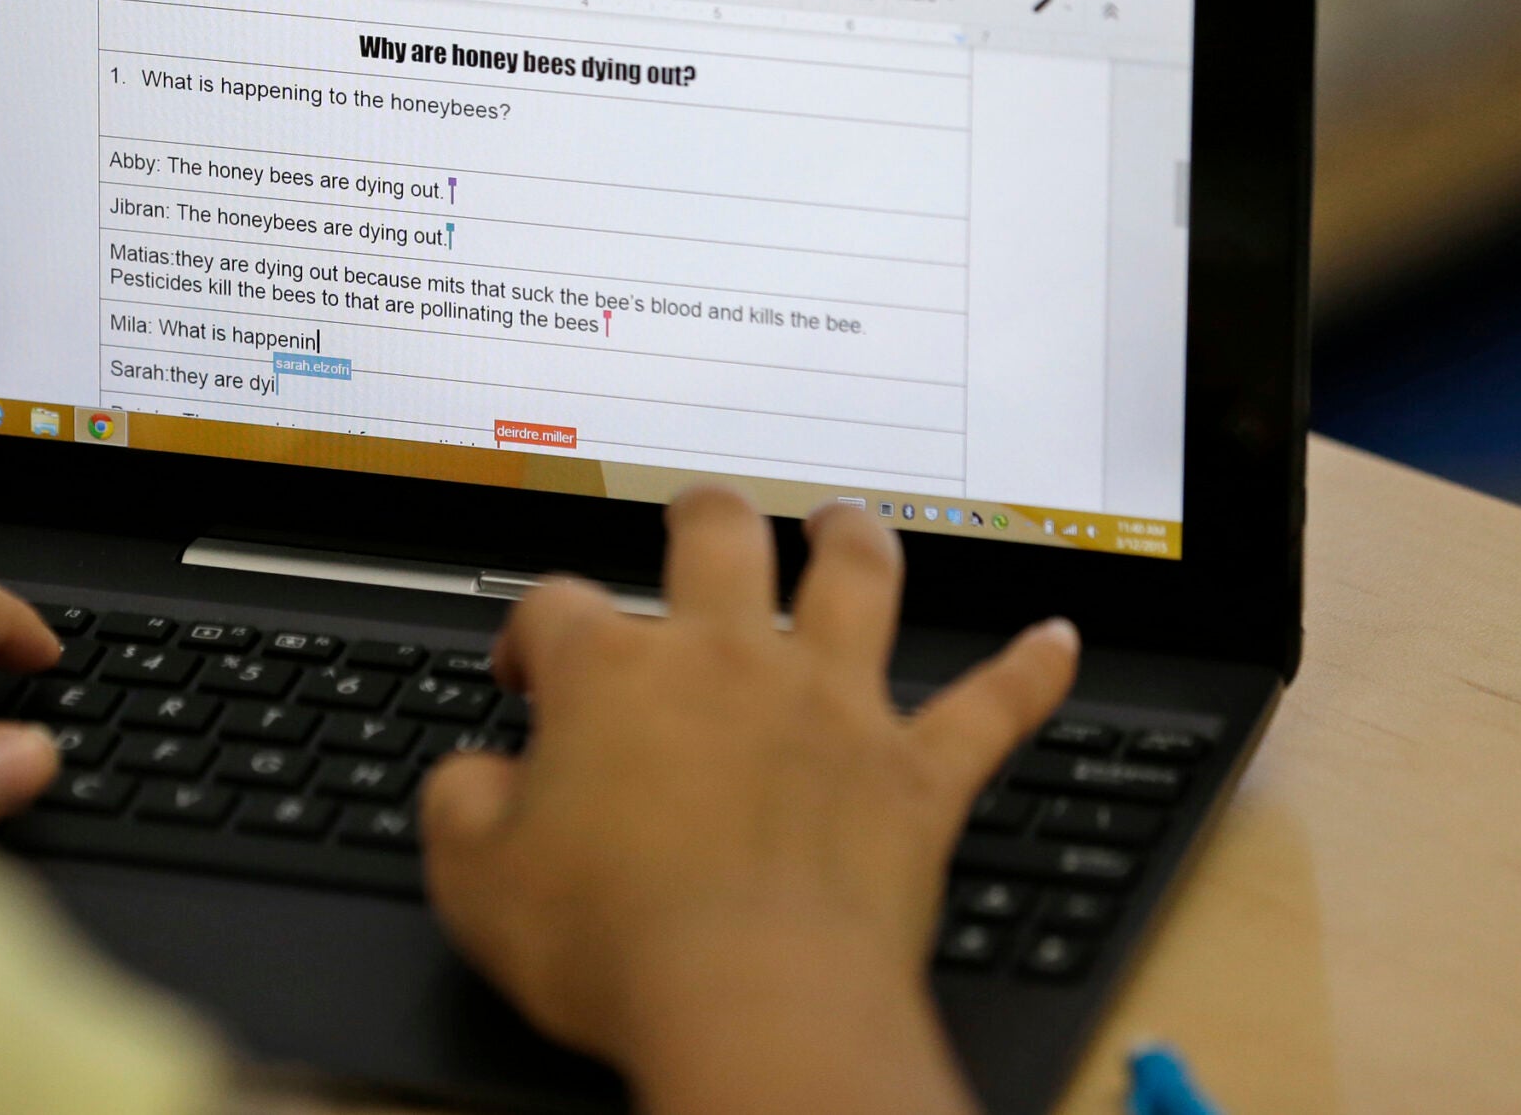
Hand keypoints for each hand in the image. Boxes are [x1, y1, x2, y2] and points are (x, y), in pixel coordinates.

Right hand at [420, 489, 1077, 1114]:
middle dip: (704, 515)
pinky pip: (989, 707)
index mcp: (612, 673)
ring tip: (847, 521)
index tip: (527, 678)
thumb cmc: (616, 944)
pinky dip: (1028, 672)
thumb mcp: (475, 878)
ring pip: (858, 580)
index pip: (557, 606)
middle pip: (719, 535)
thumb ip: (462, 803)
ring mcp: (830, 709)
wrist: (753, 1005)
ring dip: (854, 540)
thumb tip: (475, 778)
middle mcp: (726, 662)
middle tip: (699, 518)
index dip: (531, 634)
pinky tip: (1058, 641)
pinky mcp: (913, 777)